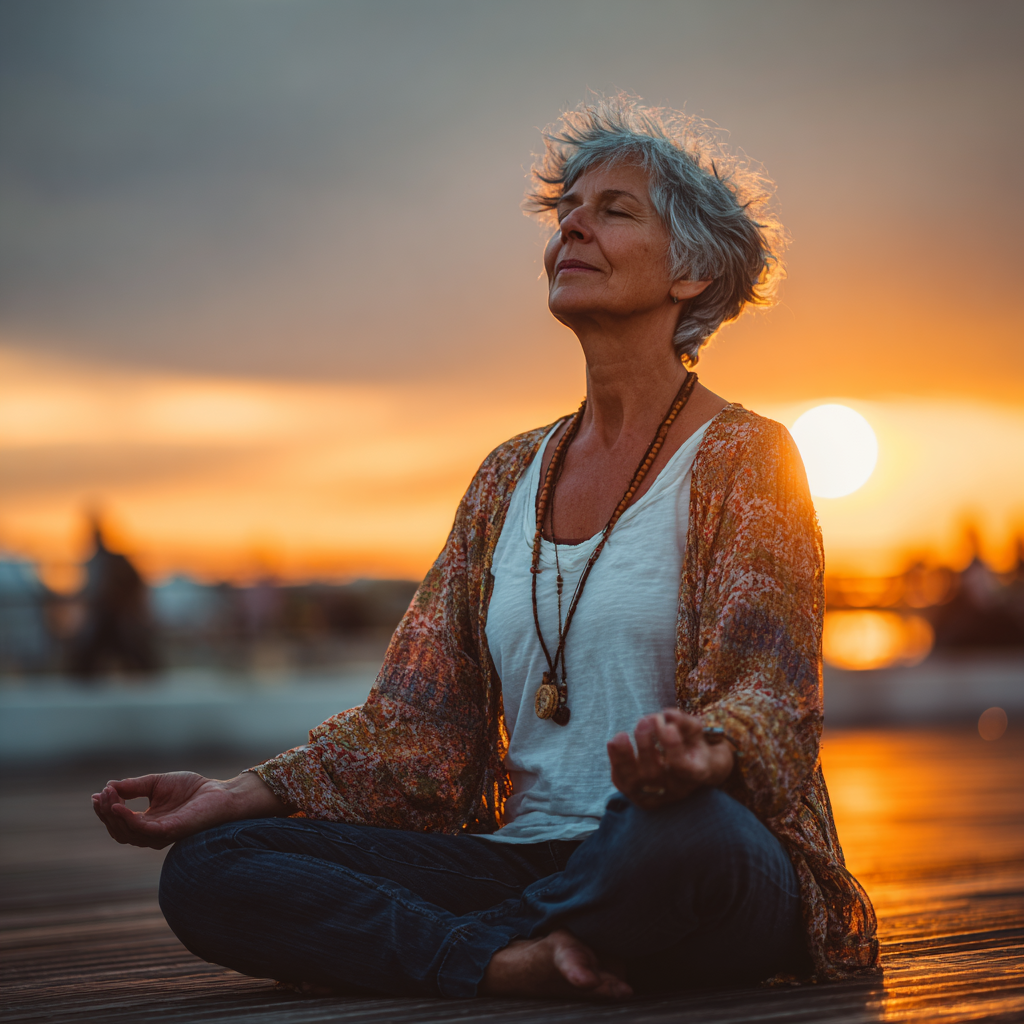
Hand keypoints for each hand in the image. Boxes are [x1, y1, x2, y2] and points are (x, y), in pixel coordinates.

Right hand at [91, 771, 286, 849]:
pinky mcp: (169, 832)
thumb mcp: (157, 783)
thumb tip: (109, 785)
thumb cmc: (192, 788)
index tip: (97, 794)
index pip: (119, 822)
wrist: (220, 792)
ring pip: (126, 833)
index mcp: (148, 822)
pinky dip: (127, 819)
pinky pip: (142, 830)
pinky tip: (119, 806)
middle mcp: (151, 833)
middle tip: (101, 795)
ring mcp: (159, 835)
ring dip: (113, 815)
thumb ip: (135, 786)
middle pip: (118, 830)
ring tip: (108, 797)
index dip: (106, 810)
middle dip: (106, 813)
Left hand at [607, 708, 733, 809]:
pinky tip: (613, 743)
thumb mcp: (695, 734)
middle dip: (645, 746)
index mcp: (694, 774)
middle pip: (654, 773)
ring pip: (634, 781)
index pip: (682, 766)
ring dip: (624, 757)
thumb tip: (667, 713)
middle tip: (644, 721)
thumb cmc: (690, 747)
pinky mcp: (636, 794)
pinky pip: (621, 781)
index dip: (673, 747)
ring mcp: (654, 796)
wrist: (687, 772)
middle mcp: (674, 789)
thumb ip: (685, 722)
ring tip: (621, 735)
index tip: (668, 726)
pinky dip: (616, 762)